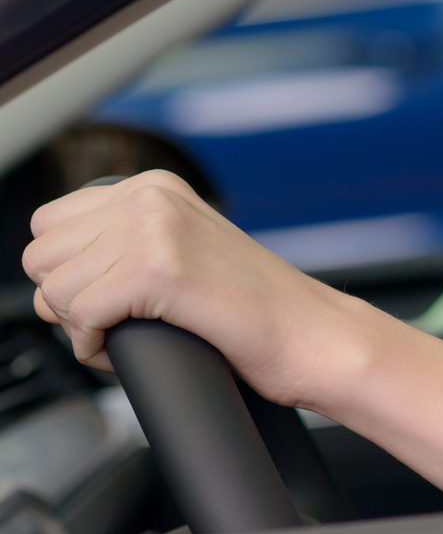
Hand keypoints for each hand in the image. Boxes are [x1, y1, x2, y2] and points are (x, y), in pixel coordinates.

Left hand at [24, 171, 351, 405]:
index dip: (69, 273)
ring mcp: (155, 229)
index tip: (111, 297)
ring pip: (53, 290)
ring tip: (130, 333)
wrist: (311, 335)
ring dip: (82, 327)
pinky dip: (94, 348)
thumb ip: (126, 242)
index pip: (48, 224)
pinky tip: (129, 348)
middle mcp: (150, 196)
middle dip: (69, 300)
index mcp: (153, 186)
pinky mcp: (159, 269)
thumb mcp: (181, 251)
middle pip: (41, 257)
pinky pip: (78, 317)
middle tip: (120, 320)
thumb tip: (52, 273)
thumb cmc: (251, 310)